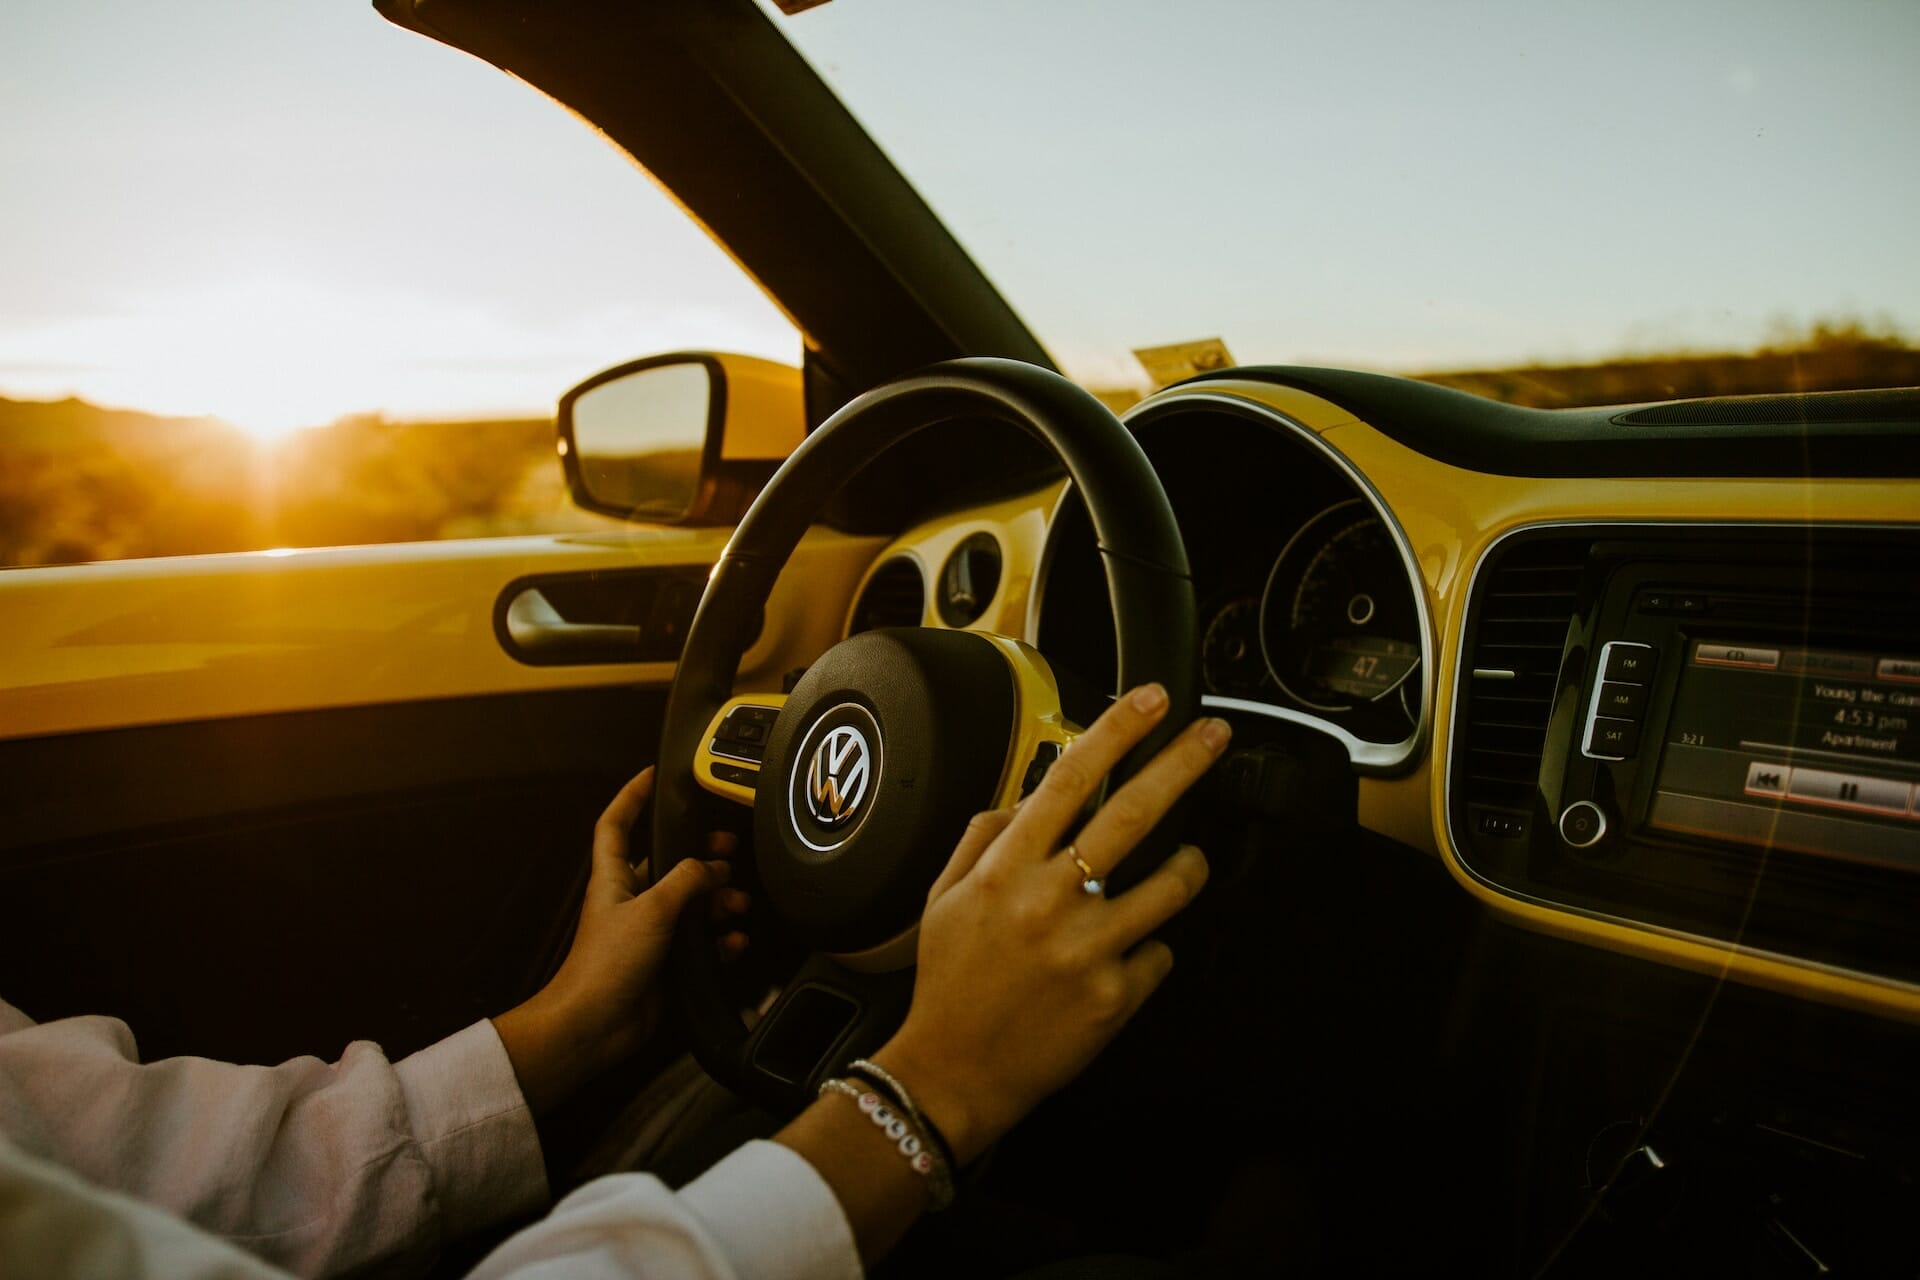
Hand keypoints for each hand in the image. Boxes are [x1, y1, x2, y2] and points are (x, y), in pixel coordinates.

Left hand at [494, 767, 748, 1115]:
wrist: (594, 1026)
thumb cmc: (605, 967)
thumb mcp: (652, 909)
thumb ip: (687, 880)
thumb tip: (713, 864)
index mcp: (613, 878)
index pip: (617, 823)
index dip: (632, 796)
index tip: (653, 775)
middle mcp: (630, 901)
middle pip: (668, 864)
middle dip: (701, 855)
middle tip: (729, 847)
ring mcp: (647, 933)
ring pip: (690, 904)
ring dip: (717, 902)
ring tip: (738, 903)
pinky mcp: (664, 963)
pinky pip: (699, 944)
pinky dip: (718, 942)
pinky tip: (732, 942)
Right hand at [870, 683, 1226, 1161]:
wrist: (953, 1072)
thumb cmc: (949, 984)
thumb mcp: (944, 898)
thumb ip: (984, 837)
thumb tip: (1029, 797)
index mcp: (1006, 869)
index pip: (1068, 779)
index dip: (1115, 730)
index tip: (1150, 701)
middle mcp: (1049, 901)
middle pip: (1132, 815)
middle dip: (1181, 764)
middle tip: (1214, 736)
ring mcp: (1087, 948)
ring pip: (1170, 884)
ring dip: (1188, 865)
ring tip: (1185, 863)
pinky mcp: (1114, 994)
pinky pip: (1160, 951)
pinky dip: (1149, 947)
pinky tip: (1120, 957)